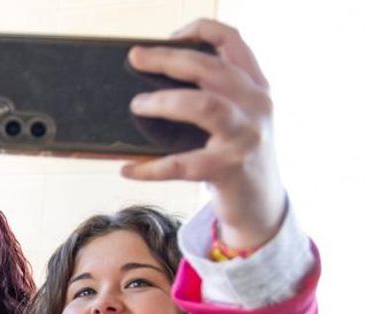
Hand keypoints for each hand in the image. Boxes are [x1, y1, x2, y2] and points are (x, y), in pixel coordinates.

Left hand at [123, 19, 285, 250]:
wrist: (262, 205)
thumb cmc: (237, 155)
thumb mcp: (238, 117)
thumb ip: (214, 94)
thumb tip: (153, 82)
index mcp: (256, 87)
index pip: (233, 41)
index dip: (201, 30)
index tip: (171, 36)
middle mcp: (256, 106)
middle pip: (211, 68)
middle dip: (168, 59)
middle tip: (135, 58)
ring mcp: (246, 137)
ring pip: (204, 106)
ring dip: (164, 101)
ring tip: (137, 104)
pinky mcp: (230, 169)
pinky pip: (183, 165)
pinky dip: (150, 167)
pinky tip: (128, 169)